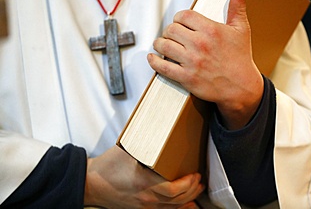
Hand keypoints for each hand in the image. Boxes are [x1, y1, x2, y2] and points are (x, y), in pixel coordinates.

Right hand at [84, 145, 203, 208]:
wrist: (90, 184)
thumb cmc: (105, 167)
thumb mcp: (126, 150)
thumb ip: (143, 142)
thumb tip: (158, 128)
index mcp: (143, 183)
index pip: (173, 190)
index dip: (187, 184)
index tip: (194, 174)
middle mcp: (145, 198)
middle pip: (177, 201)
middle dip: (192, 190)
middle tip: (200, 179)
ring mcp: (143, 206)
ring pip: (172, 208)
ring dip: (188, 199)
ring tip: (196, 189)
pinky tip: (186, 205)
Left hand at [148, 0, 262, 129]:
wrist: (241, 86)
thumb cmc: (240, 59)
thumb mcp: (241, 30)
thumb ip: (237, 9)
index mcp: (211, 31)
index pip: (184, 16)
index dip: (179, 18)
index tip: (179, 22)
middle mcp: (200, 45)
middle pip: (171, 29)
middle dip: (169, 31)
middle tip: (171, 35)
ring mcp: (192, 62)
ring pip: (164, 45)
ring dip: (159, 43)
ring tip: (161, 44)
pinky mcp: (186, 77)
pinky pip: (163, 67)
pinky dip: (154, 61)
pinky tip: (153, 58)